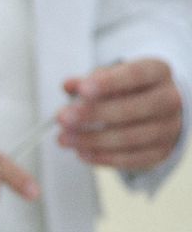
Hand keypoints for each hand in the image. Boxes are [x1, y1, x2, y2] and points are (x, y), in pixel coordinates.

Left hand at [58, 58, 181, 169]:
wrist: (157, 110)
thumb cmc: (127, 89)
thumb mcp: (110, 77)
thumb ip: (88, 81)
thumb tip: (68, 85)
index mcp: (157, 72)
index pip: (135, 75)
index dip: (109, 83)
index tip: (82, 90)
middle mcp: (168, 100)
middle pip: (131, 109)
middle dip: (93, 115)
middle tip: (62, 118)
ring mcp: (167, 129)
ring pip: (129, 138)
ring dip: (91, 140)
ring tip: (64, 138)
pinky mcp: (160, 153)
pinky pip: (130, 159)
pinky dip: (102, 157)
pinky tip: (80, 152)